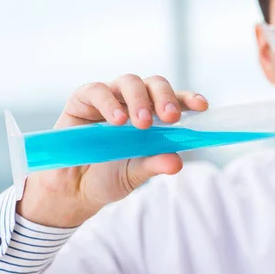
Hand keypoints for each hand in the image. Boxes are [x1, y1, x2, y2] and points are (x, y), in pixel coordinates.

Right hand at [17, 75, 208, 226]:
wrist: (72, 191)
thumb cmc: (107, 178)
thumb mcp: (134, 175)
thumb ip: (154, 164)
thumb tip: (177, 162)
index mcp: (151, 116)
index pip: (173, 100)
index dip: (188, 99)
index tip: (202, 106)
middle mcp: (131, 102)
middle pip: (153, 84)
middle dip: (164, 97)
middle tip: (170, 118)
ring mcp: (107, 98)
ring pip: (128, 82)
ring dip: (139, 99)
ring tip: (141, 124)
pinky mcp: (81, 101)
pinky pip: (96, 90)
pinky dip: (108, 102)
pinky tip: (117, 120)